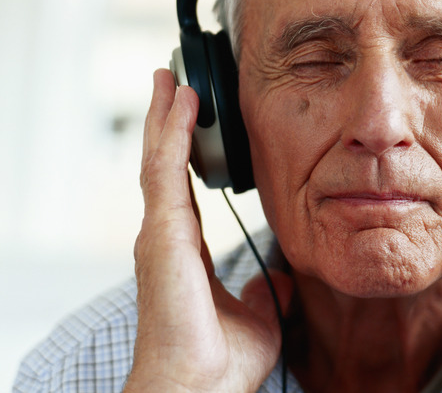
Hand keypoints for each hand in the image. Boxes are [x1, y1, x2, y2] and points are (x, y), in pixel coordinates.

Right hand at [125, 69, 292, 391]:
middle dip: (167, 123)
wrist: (198, 386)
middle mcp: (166, 236)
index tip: (188, 121)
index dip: (183, 153)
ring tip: (171, 80)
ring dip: (165, 117)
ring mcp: (160, 233)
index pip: (181, 188)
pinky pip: (167, 171)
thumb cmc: (219, 360)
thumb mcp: (258, 314)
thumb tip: (280, 278)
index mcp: (184, 251)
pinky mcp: (163, 233)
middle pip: (164, 165)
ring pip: (160, 159)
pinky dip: (173, 134)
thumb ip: (265, 291)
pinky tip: (182, 103)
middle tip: (171, 83)